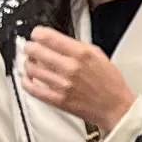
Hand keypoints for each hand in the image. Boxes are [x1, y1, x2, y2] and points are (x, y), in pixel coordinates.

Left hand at [18, 28, 136, 133]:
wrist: (115, 107)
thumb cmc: (110, 83)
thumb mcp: (98, 55)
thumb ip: (78, 46)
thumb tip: (59, 40)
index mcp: (81, 53)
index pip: (49, 37)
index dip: (38, 34)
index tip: (36, 34)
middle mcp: (70, 68)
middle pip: (36, 51)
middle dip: (30, 47)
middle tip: (30, 48)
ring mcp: (62, 84)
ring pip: (31, 69)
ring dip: (28, 64)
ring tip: (31, 63)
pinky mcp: (57, 100)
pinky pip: (33, 89)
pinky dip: (27, 82)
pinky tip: (28, 79)